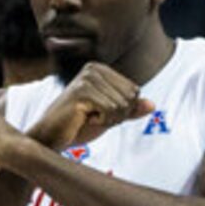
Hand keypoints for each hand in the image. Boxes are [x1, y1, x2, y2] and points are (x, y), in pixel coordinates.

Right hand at [30, 64, 152, 148]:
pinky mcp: (82, 91)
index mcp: (101, 69)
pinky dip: (102, 122)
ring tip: (88, 118)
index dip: (123, 110)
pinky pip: (111, 111)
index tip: (101, 112)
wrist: (51, 136)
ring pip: (122, 105)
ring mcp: (87, 78)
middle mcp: (94, 69)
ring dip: (108, 119)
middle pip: (130, 97)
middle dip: (117, 115)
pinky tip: (84, 119)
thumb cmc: (78, 126)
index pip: (135, 91)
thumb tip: (153, 105)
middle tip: (94, 117)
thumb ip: (130, 110)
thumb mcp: (110, 116)